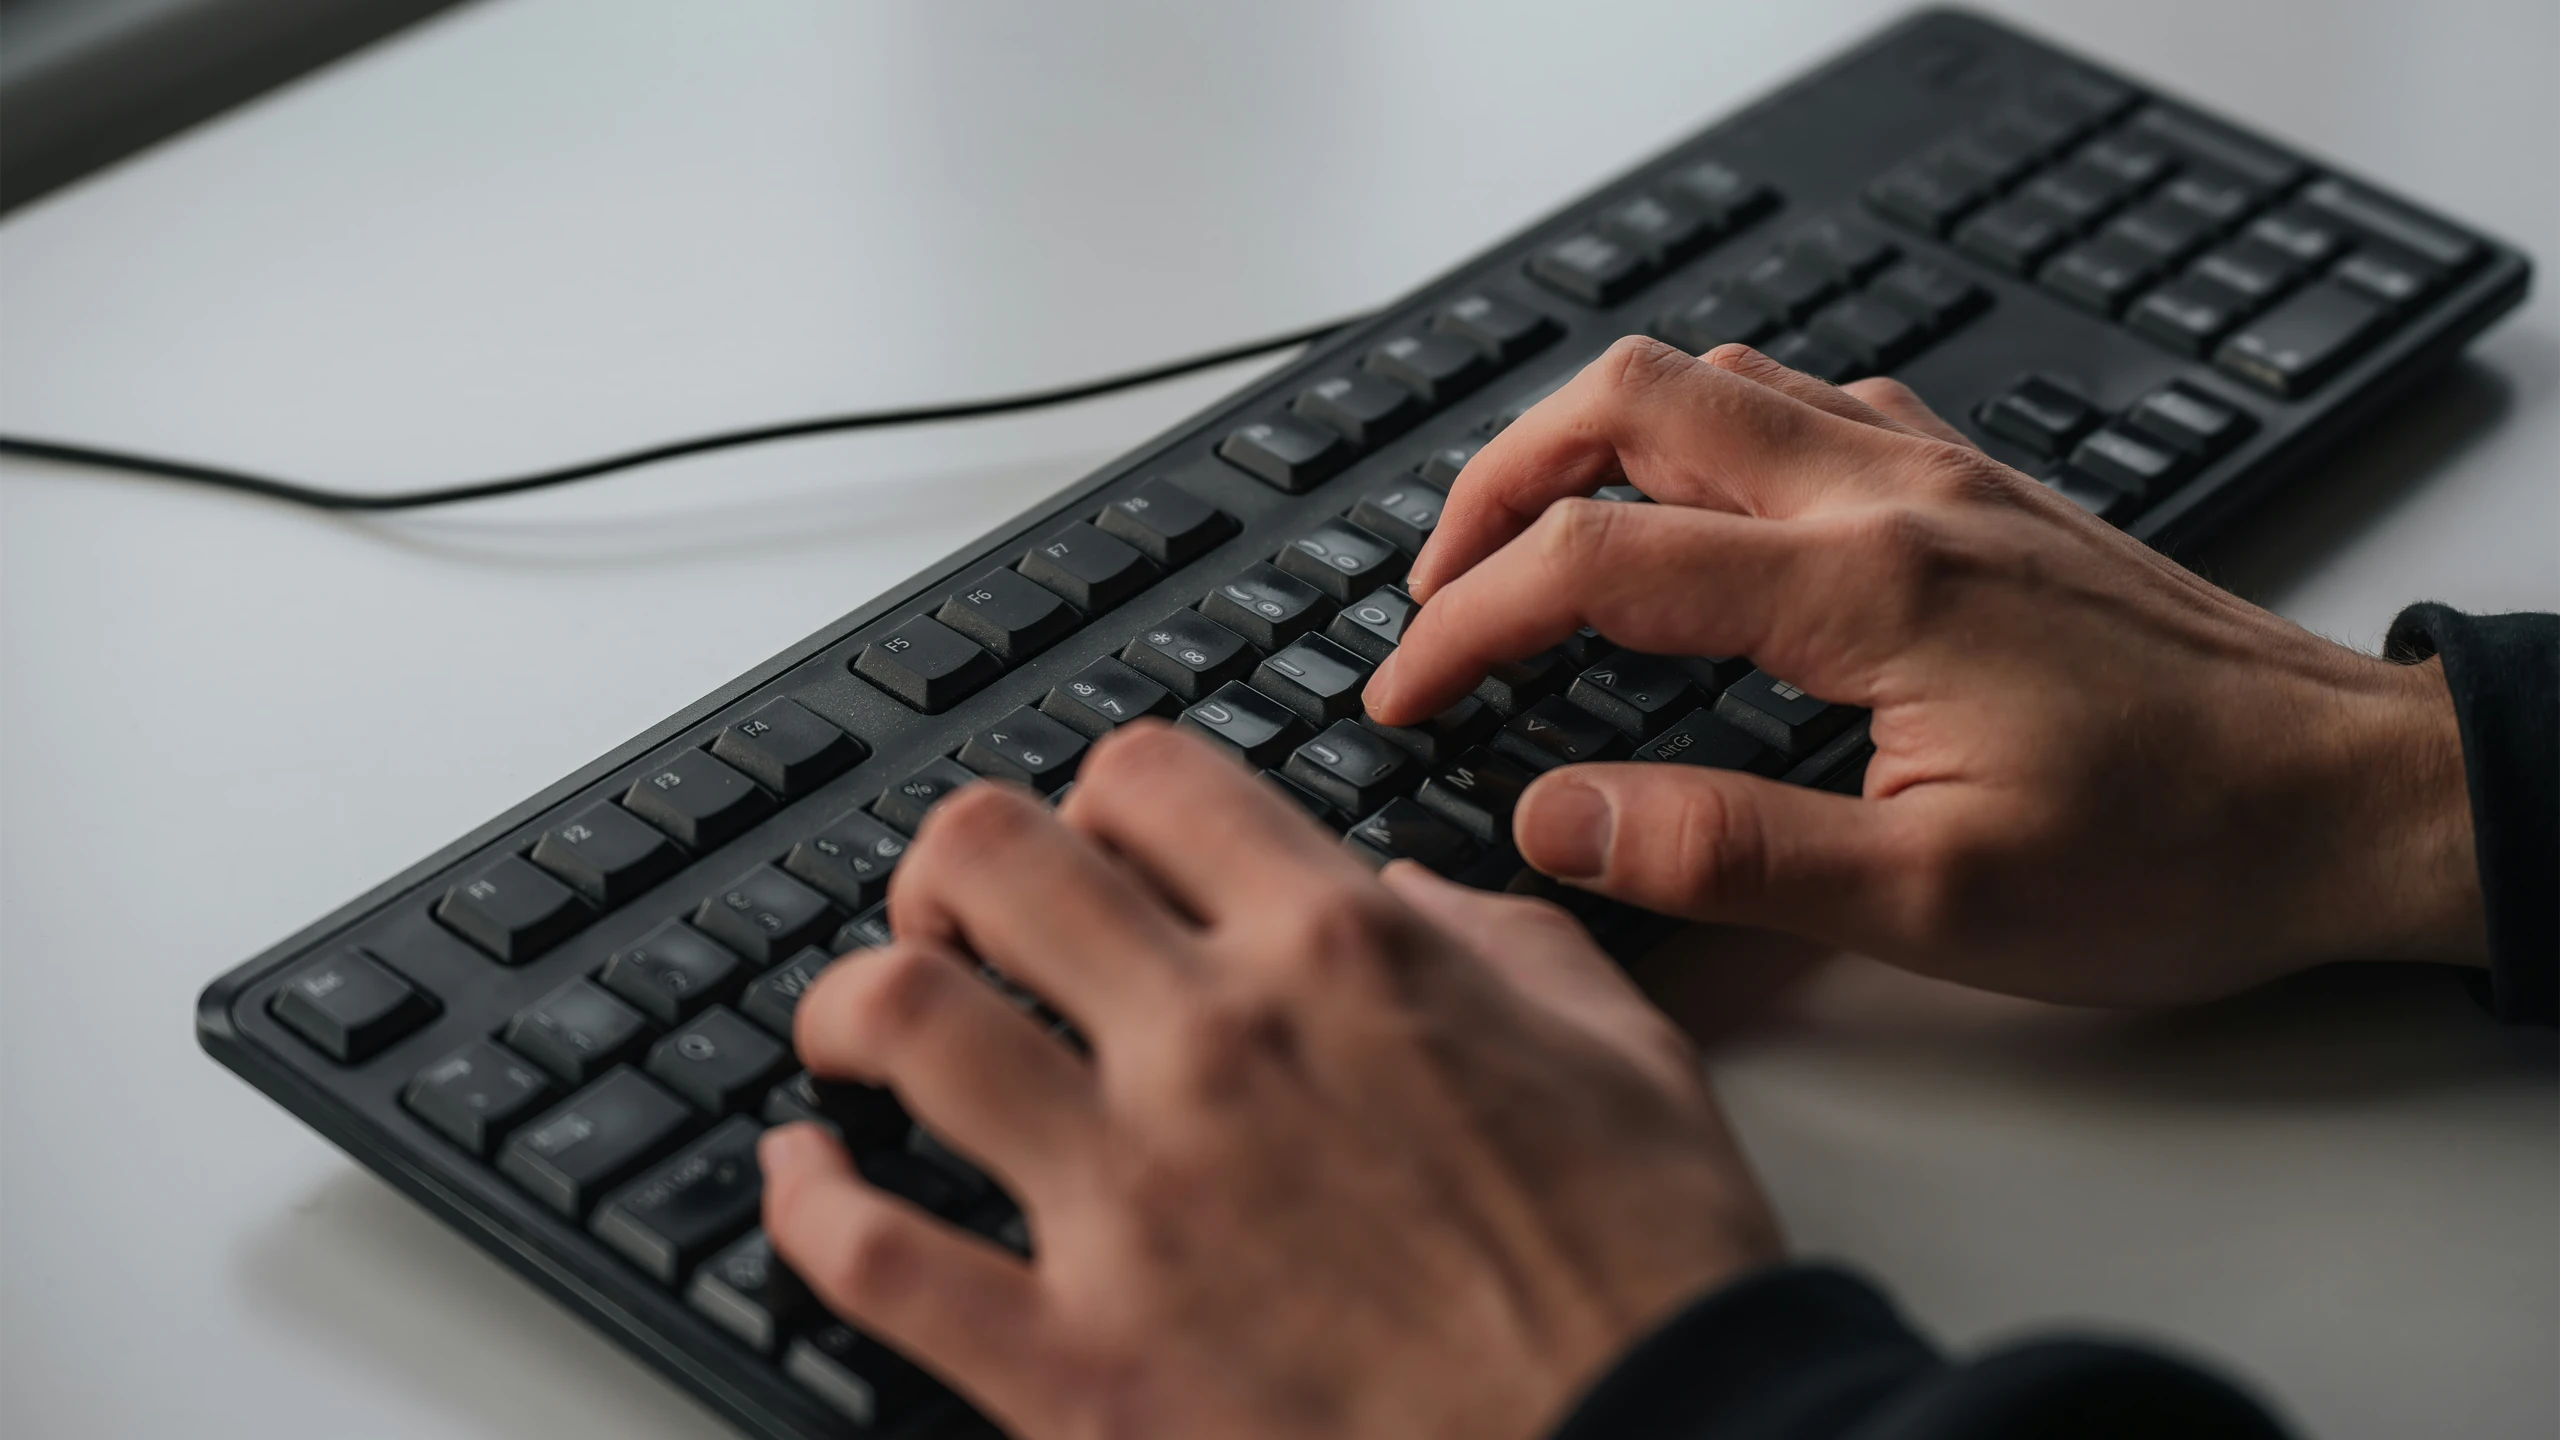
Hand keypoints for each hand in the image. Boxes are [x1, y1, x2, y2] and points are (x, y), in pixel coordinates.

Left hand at [760, 724, 1781, 1439]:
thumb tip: (1397, 892)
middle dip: (950, 869)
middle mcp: (1215, 1046)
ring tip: (852, 1031)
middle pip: (991, 860)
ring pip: (903, 1020)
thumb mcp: (1621, 1046)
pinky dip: (806, 1202)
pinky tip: (802, 1175)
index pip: (1149, 778)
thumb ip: (1497, 935)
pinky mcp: (1075, 1363)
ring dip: (851, 1006)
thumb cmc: (1652, 1278)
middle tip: (953, 917)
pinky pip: (874, 1256)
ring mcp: (1131, 1202)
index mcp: (1344, 955)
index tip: (1094, 843)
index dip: (1097, 794)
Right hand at [1365, 338, 2485, 1004]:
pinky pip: (1807, 401)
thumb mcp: (1936, 900)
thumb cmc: (2177, 854)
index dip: (1466, 624)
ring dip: (1593, 443)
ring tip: (1531, 541)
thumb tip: (1554, 818)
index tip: (1404, 690)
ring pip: (1717, 378)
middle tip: (1434, 585)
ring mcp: (1941, 472)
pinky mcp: (1980, 487)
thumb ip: (1725, 852)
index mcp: (1868, 588)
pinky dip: (1706, 436)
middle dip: (1498, 481)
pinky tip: (1700, 517)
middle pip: (1634, 401)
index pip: (1597, 561)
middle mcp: (1894, 493)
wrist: (2352, 801)